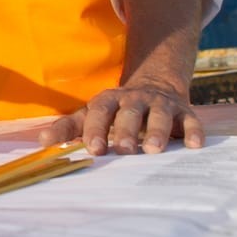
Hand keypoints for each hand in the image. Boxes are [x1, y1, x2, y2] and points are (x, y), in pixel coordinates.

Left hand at [39, 80, 203, 154]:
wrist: (155, 87)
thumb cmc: (116, 111)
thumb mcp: (92, 115)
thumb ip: (69, 128)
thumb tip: (42, 142)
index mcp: (109, 101)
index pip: (99, 112)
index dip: (96, 129)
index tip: (92, 148)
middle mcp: (134, 100)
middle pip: (129, 113)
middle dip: (125, 130)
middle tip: (122, 150)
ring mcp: (160, 105)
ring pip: (159, 115)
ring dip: (157, 131)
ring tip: (153, 150)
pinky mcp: (184, 112)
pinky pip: (191, 120)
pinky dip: (193, 131)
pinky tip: (194, 145)